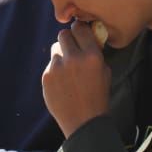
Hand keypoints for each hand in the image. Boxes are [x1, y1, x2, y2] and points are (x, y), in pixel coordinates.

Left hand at [42, 20, 109, 137]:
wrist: (85, 122)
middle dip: (68, 40)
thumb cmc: (98, 96)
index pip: (80, 28)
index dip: (79, 30)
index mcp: (92, 55)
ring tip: (68, 70)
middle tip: (72, 50)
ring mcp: (57, 68)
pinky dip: (55, 71)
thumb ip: (95, 53)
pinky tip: (63, 84)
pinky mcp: (46, 77)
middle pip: (63, 34)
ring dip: (61, 55)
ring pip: (55, 50)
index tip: (79, 34)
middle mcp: (73, 58)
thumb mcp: (105, 72)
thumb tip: (86, 39)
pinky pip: (50, 66)